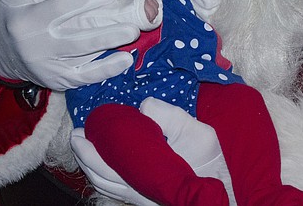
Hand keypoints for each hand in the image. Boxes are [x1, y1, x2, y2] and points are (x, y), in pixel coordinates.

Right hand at [0, 0, 161, 89]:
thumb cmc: (16, 11)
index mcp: (26, 19)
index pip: (59, 9)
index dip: (85, 0)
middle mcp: (37, 46)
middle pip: (75, 39)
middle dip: (105, 32)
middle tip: (132, 24)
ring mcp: (47, 66)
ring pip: (82, 58)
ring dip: (110, 47)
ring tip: (132, 35)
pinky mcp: (56, 80)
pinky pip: (83, 77)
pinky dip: (104, 70)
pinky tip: (124, 61)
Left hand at [71, 98, 227, 203]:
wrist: (225, 189)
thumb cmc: (212, 162)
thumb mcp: (196, 133)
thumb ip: (169, 117)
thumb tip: (144, 105)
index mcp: (145, 175)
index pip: (107, 163)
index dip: (90, 148)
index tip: (81, 130)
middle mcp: (139, 190)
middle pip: (100, 176)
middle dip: (84, 155)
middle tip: (76, 135)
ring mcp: (142, 197)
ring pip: (106, 185)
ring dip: (92, 166)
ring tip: (85, 147)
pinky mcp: (146, 198)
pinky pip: (116, 190)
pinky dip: (104, 177)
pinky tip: (105, 166)